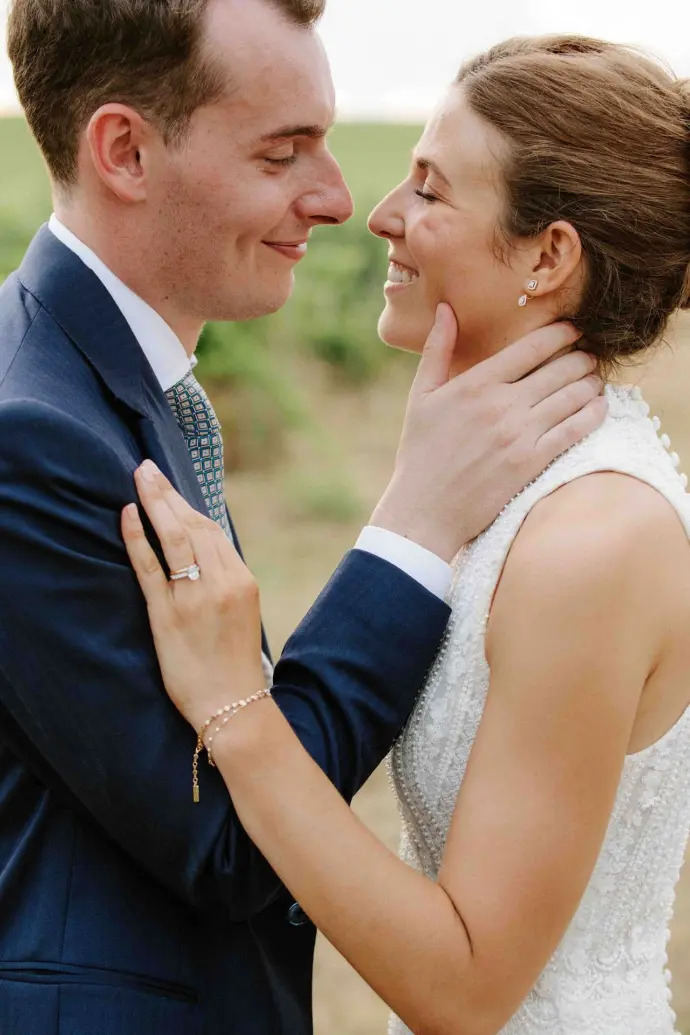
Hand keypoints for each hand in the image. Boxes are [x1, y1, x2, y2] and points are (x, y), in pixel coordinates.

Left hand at [121, 461, 264, 731]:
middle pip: (193, 525)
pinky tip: (126, 513)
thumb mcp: (242, 612)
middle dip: (168, 493)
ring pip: (173, 536)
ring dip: (154, 501)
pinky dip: (136, 536)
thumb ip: (224, 580)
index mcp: (242, 580)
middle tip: (147, 467)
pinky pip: (149, 566)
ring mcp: (193, 597)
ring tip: (139, 476)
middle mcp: (221, 582)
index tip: (170, 487)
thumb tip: (201, 550)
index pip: (212, 530)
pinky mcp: (167, 614)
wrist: (232, 705)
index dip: (187, 504)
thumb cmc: (233, 662)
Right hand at [371, 305, 605, 560]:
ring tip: (595, 379)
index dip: (560, 333)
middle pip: (560, 368)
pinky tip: (599, 407)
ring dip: (591, 383)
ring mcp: (520, 434)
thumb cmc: (419, 454)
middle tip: (590, 355)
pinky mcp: (532, 462)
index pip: (531, 347)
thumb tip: (445, 309)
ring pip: (573, 396)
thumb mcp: (420, 397)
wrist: (424, 510)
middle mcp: (502, 405)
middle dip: (581, 357)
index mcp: (475, 384)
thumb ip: (436, 350)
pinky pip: (574, 430)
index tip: (573, 329)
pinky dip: (593, 414)